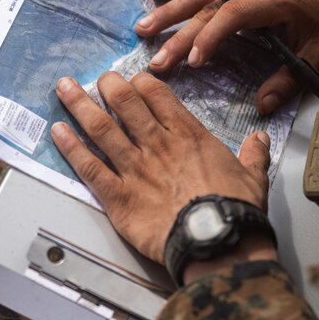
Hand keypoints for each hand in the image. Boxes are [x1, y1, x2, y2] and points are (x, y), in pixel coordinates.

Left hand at [51, 71, 270, 264]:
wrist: (217, 241)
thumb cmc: (235, 211)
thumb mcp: (253, 177)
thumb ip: (253, 155)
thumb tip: (260, 141)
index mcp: (188, 136)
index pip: (158, 96)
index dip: (141, 83)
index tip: (133, 79)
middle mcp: (157, 146)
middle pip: (125, 104)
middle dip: (108, 86)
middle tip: (98, 77)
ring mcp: (135, 169)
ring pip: (101, 128)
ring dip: (79, 106)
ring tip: (64, 88)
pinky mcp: (119, 197)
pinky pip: (89, 167)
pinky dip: (71, 148)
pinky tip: (57, 132)